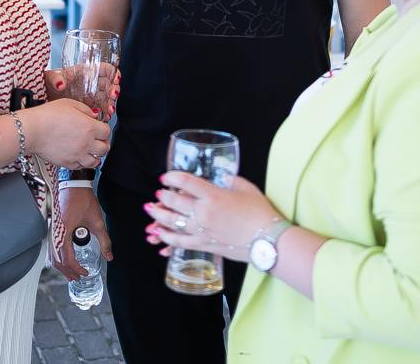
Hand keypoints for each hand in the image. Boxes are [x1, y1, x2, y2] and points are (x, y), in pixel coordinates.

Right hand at [20, 98, 109, 169]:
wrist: (32, 130)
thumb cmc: (47, 116)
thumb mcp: (69, 104)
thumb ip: (85, 110)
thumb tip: (93, 116)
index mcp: (89, 127)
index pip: (107, 132)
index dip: (104, 129)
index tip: (100, 128)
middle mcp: (86, 143)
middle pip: (104, 148)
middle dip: (103, 143)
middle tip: (98, 140)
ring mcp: (77, 155)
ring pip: (95, 161)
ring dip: (95, 155)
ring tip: (90, 150)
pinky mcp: (68, 163)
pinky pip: (81, 167)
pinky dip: (82, 162)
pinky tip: (79, 156)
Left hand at [44, 66, 120, 118]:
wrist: (43, 97)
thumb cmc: (48, 83)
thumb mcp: (50, 78)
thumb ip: (55, 79)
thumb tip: (61, 83)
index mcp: (85, 72)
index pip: (104, 69)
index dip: (112, 73)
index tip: (116, 79)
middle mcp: (91, 83)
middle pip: (109, 84)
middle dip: (113, 90)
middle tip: (113, 96)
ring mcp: (91, 95)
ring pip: (107, 98)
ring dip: (110, 103)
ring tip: (109, 110)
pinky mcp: (88, 106)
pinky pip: (100, 109)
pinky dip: (104, 113)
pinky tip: (105, 117)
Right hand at [54, 187, 112, 279]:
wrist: (74, 183)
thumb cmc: (83, 199)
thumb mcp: (97, 221)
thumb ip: (104, 240)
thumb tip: (109, 256)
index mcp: (64, 231)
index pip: (67, 258)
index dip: (76, 269)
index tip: (85, 273)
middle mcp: (55, 232)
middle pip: (57, 260)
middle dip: (68, 272)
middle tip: (78, 278)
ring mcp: (52, 230)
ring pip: (52, 255)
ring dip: (61, 266)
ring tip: (71, 273)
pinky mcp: (53, 227)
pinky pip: (52, 247)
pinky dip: (57, 257)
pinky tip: (65, 259)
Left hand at [144, 172, 277, 263]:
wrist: (268, 241)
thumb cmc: (260, 213)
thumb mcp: (245, 187)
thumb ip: (230, 179)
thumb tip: (221, 175)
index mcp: (213, 195)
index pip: (185, 182)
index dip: (172, 177)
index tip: (166, 177)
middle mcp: (203, 213)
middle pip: (174, 202)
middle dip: (162, 197)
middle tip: (158, 194)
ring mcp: (202, 231)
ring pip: (172, 223)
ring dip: (158, 216)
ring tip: (150, 211)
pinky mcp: (204, 245)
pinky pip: (180, 243)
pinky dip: (167, 239)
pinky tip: (159, 237)